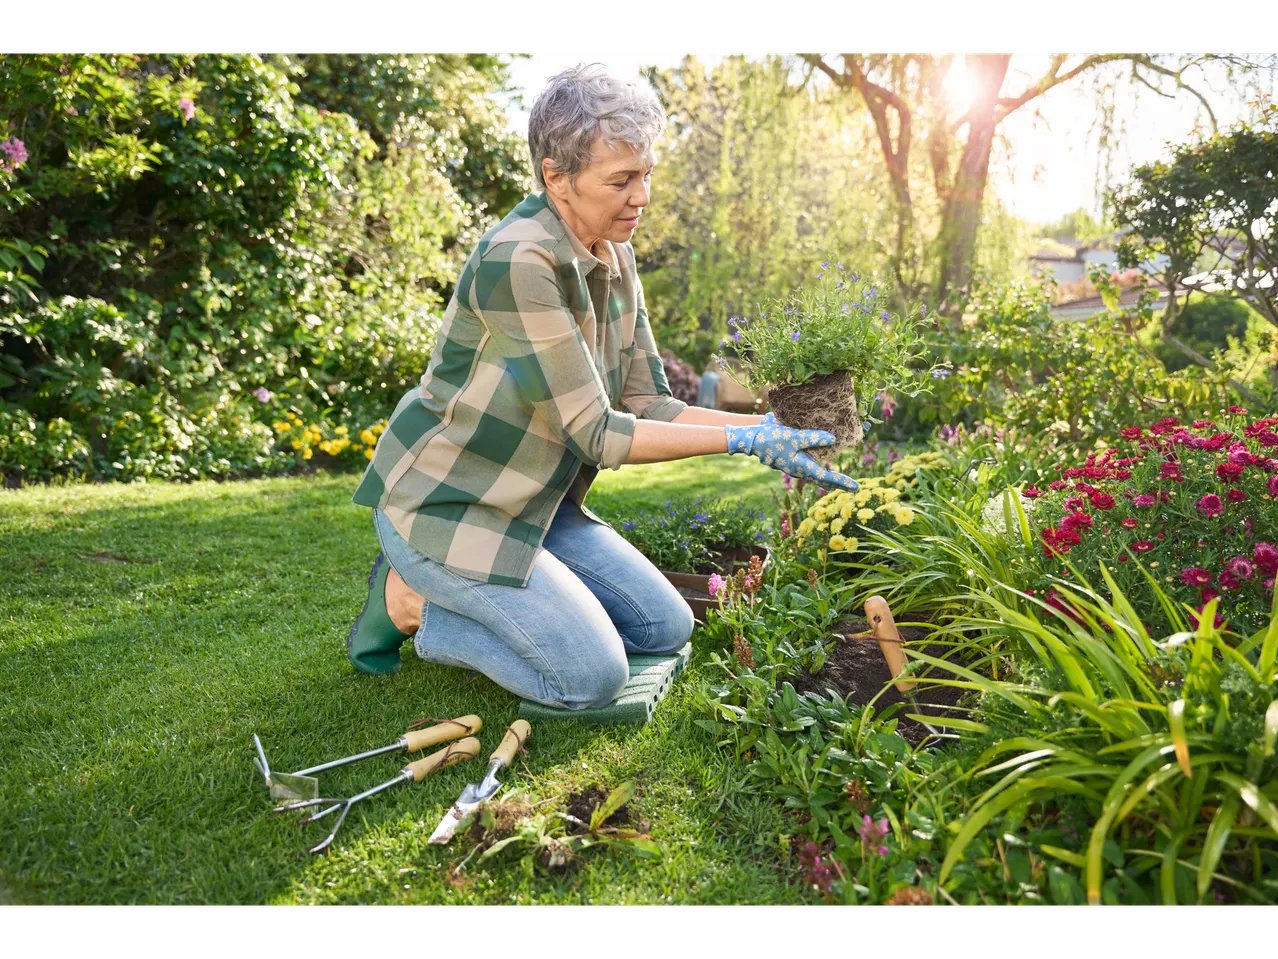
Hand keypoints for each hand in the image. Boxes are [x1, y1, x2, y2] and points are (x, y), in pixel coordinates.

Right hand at [725, 420, 858, 491]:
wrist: (751, 438)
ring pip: (815, 473)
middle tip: (852, 487)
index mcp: (802, 468)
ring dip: (827, 476)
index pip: (827, 478)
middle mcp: (800, 469)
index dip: (842, 482)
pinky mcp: (790, 457)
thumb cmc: (772, 439)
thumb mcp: (794, 437)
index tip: (856, 487)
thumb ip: (814, 438)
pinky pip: (807, 465)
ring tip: (838, 479)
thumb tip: (833, 439)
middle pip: (822, 479)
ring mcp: (794, 464)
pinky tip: (821, 461)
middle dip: (837, 483)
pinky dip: (817, 466)